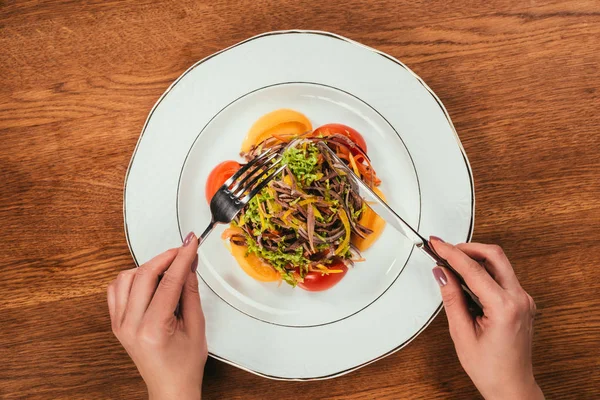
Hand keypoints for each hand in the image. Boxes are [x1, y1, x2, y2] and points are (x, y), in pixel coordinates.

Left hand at [107, 232, 206, 399]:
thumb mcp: (196, 326)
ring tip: (167, 267)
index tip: (190, 243)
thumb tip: (189, 265)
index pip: (169, 281)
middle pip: (145, 275)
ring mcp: (120, 324)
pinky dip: (131, 278)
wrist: (170, 387)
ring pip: (126, 278)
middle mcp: (131, 325)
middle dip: (166, 257)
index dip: (182, 257)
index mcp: (153, 328)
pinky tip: (147, 278)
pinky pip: (116, 290)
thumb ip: (190, 292)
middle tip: (183, 250)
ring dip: (147, 266)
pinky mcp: (116, 323)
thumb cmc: (184, 365)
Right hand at [430, 238, 542, 399]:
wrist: (511, 386)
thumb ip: (452, 298)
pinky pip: (503, 276)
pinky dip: (484, 271)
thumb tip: (442, 274)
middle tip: (445, 249)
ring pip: (500, 263)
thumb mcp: (462, 333)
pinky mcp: (522, 302)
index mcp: (505, 307)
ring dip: (475, 258)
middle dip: (467, 248)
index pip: (473, 269)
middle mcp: (520, 299)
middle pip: (494, 255)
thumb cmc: (490, 368)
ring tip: (452, 263)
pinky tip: (467, 277)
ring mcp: (524, 299)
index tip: (436, 244)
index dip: (451, 253)